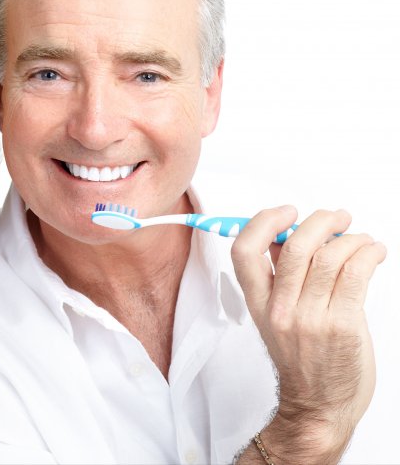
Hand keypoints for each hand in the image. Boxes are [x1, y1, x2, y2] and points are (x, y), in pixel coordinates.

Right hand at [231, 207, 385, 463]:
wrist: (320, 406)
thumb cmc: (303, 360)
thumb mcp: (278, 316)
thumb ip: (280, 276)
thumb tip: (289, 235)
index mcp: (259, 303)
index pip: (245, 251)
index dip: (264, 222)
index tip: (287, 212)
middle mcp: (281, 310)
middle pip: (296, 246)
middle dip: (321, 220)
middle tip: (336, 217)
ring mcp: (312, 319)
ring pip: (330, 257)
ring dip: (351, 237)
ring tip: (361, 238)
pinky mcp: (343, 326)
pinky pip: (357, 275)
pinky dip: (369, 254)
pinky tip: (373, 252)